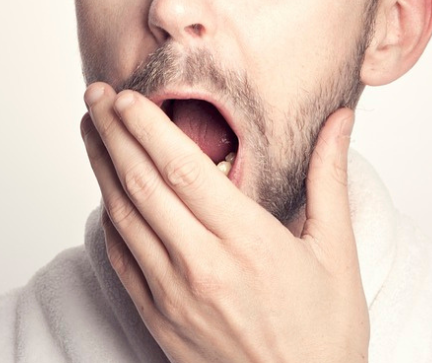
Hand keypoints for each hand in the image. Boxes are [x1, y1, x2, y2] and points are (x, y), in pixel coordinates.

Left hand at [81, 83, 369, 362]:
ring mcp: (173, 296)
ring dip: (102, 169)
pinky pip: (122, 260)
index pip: (181, 168)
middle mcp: (202, 266)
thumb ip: (328, 179)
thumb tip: (340, 121)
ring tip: (91, 131)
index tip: (127, 96)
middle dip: (113, 133)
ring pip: (123, 218)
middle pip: (141, 184)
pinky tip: (104, 195)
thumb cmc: (325, 336)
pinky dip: (109, 221)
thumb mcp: (337, 252)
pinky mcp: (159, 321)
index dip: (147, 127)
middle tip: (95, 95)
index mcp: (247, 241)